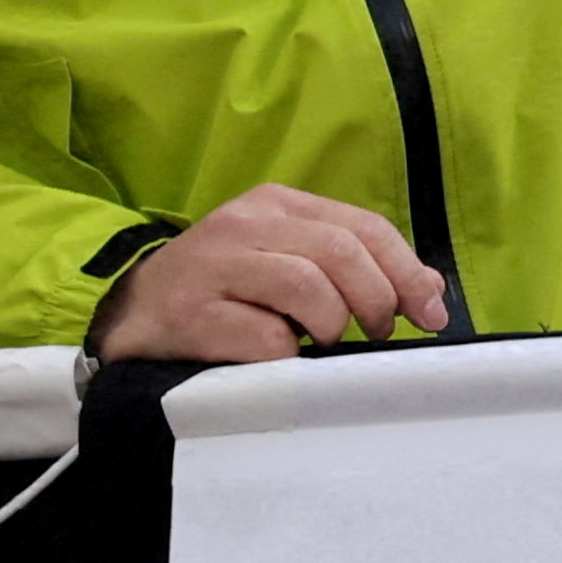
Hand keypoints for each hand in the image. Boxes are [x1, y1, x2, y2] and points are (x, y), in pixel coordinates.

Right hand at [91, 184, 449, 363]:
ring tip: (323, 342)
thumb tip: (429, 292)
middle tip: (376, 333)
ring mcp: (212, 266)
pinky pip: (264, 337)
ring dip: (330, 324)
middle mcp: (243, 224)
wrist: (130, 316)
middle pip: (339, 252)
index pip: (363, 226)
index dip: (407, 271)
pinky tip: (278, 358)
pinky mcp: (189, 313)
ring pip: (305, 286)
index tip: (431, 312)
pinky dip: (286, 354)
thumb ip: (350, 266)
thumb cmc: (224, 292)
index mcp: (276, 204)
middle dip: (375, 299)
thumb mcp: (286, 261)